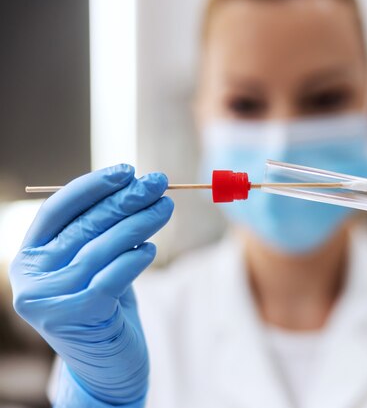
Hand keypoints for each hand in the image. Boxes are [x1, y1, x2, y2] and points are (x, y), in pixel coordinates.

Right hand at [10, 164, 173, 404]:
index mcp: (30, 255)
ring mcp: (50, 300)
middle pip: (84, 225)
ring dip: (139, 224)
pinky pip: (110, 279)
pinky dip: (133, 260)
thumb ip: (102, 230)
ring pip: (101, 249)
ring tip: (165, 207)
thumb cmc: (104, 305)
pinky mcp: (76, 319)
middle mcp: (32, 277)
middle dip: (126, 200)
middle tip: (159, 182)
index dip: (93, 186)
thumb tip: (134, 184)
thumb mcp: (96, 263)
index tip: (127, 170)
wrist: (107, 365)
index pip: (58, 209)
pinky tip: (151, 249)